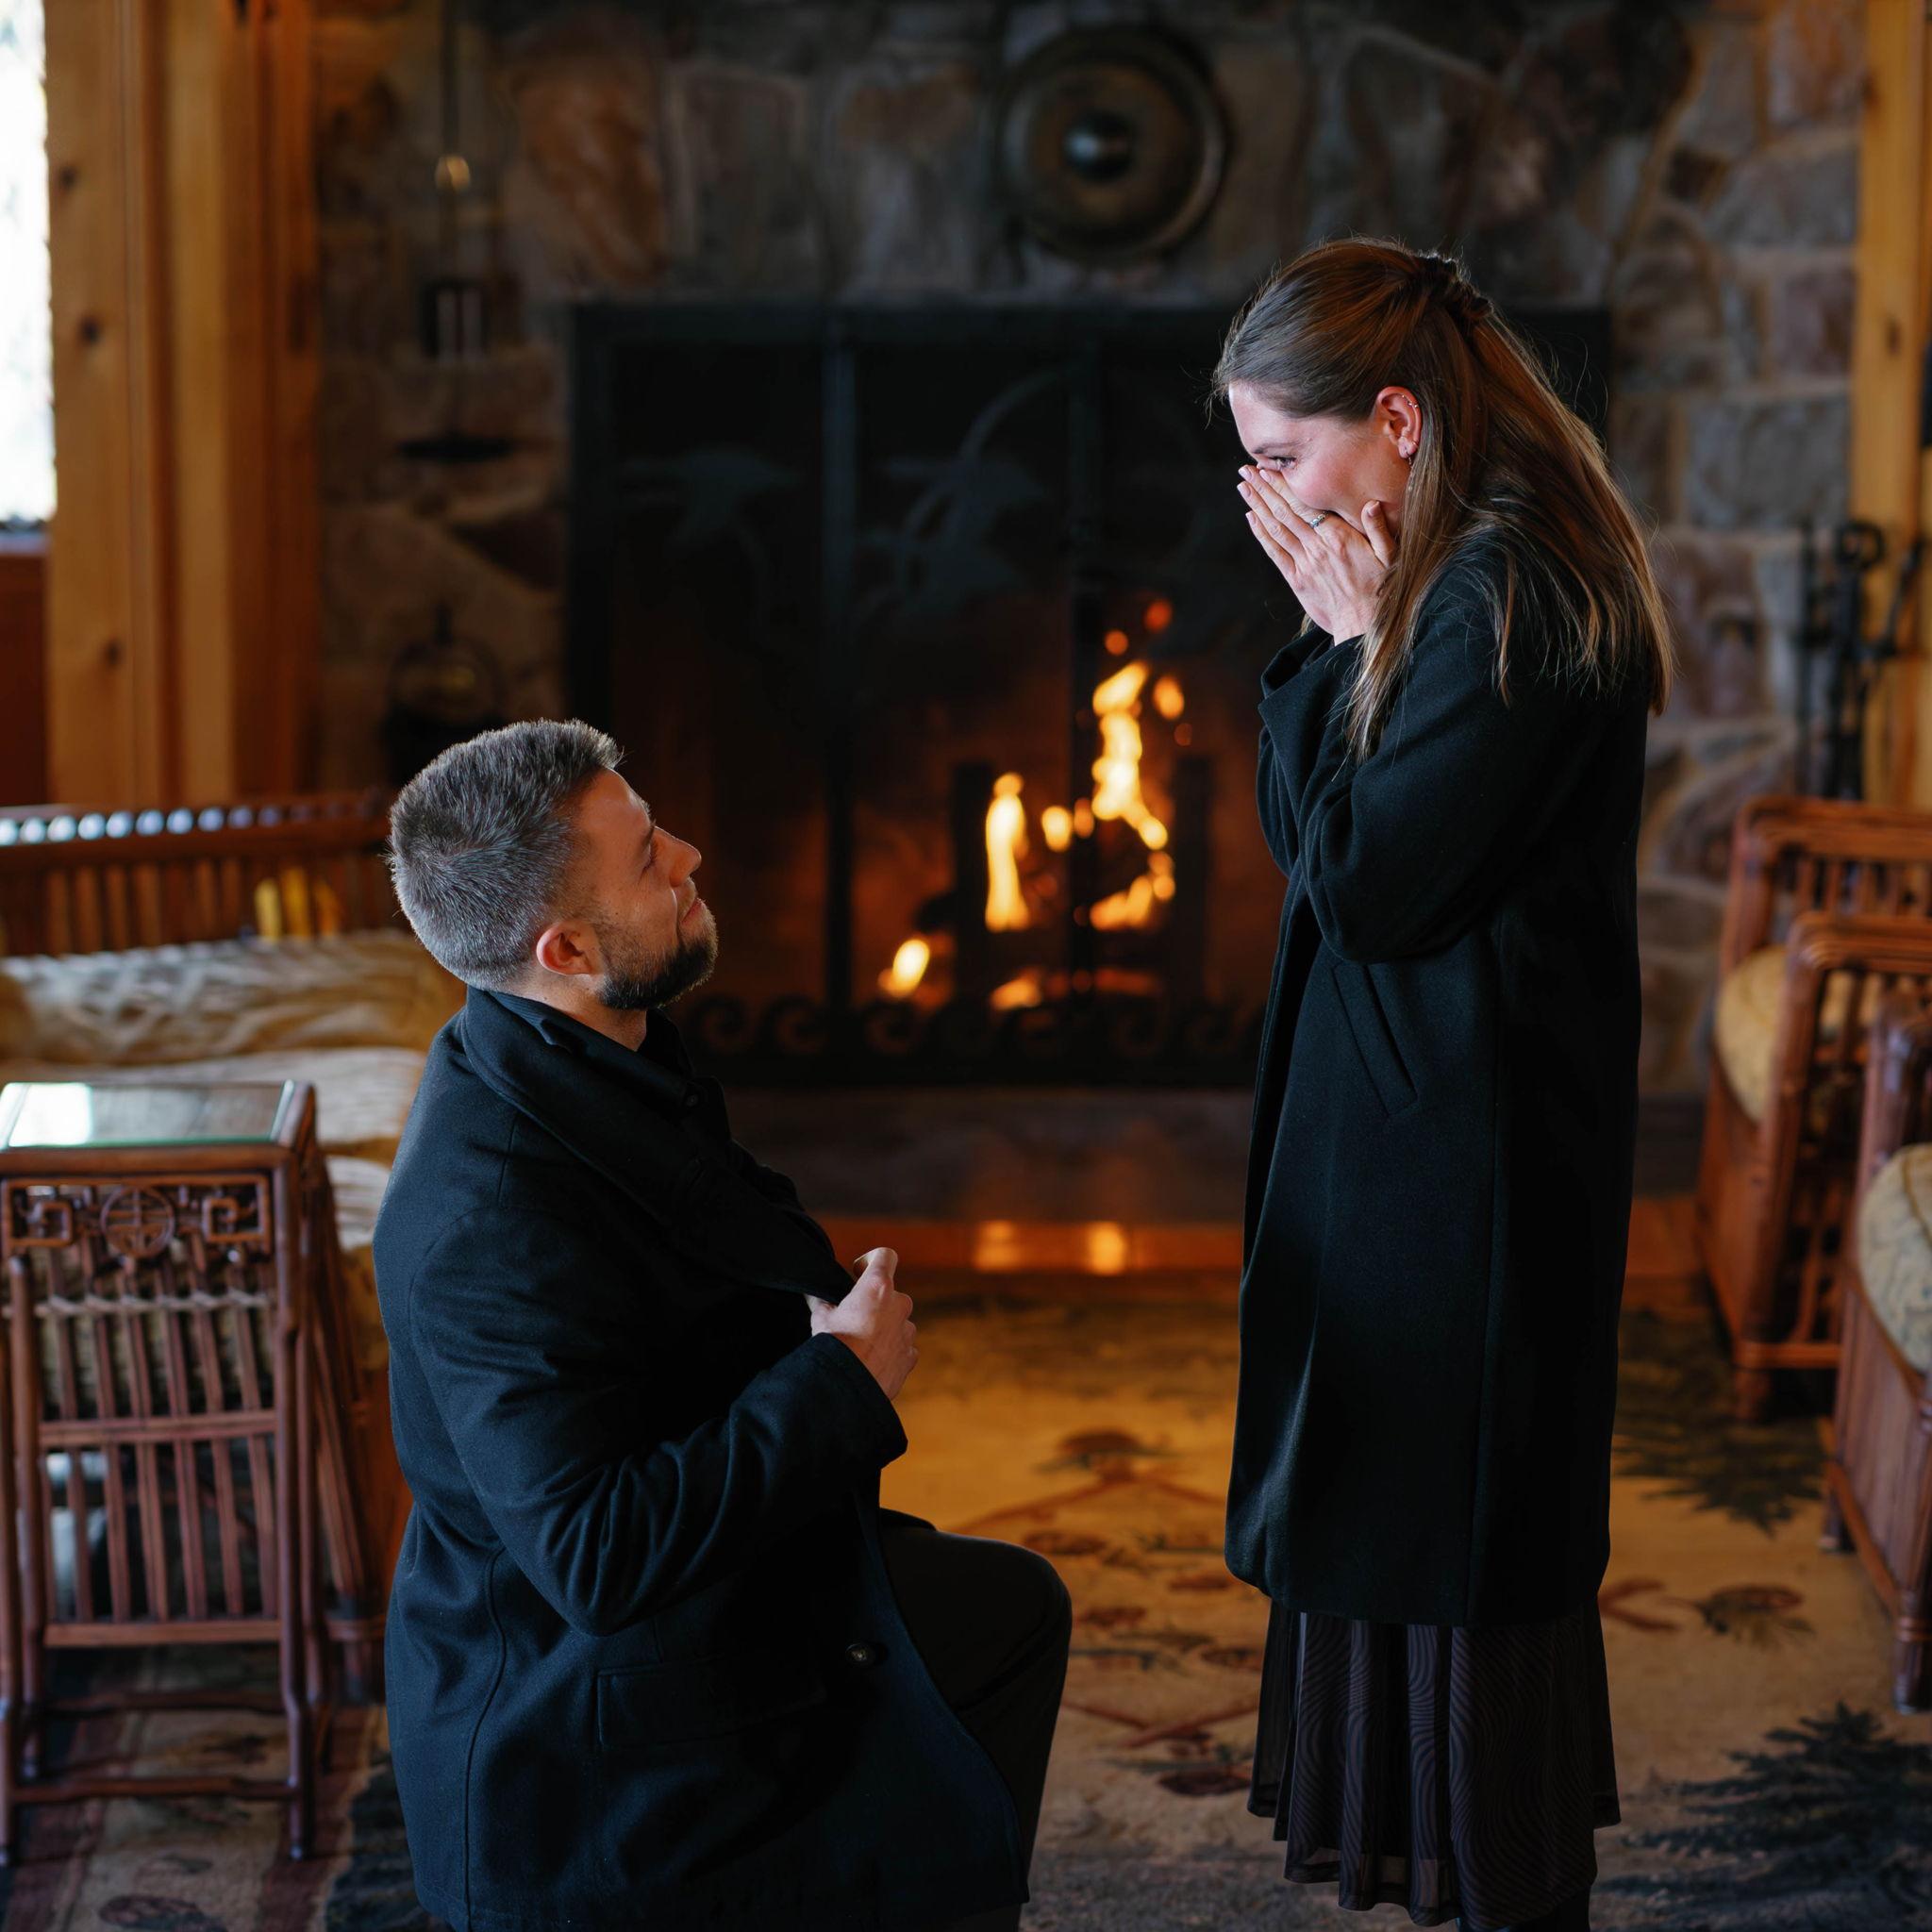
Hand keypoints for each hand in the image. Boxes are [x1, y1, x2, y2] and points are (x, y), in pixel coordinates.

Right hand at [807, 1247, 917, 1401]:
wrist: (849, 1386)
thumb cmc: (835, 1347)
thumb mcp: (820, 1317)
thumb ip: (821, 1300)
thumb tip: (813, 1294)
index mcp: (877, 1287)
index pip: (885, 1255)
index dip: (871, 1260)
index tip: (858, 1273)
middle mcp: (899, 1304)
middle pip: (891, 1293)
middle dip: (874, 1303)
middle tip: (853, 1318)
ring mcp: (907, 1330)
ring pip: (897, 1321)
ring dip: (883, 1327)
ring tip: (861, 1344)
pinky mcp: (910, 1354)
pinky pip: (902, 1345)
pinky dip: (889, 1349)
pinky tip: (871, 1360)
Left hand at [1238, 463, 1396, 641]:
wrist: (1363, 625)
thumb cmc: (1381, 588)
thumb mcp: (1390, 556)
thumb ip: (1379, 528)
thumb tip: (1372, 503)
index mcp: (1339, 537)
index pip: (1305, 504)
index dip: (1284, 484)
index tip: (1269, 467)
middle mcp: (1317, 548)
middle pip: (1284, 512)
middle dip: (1264, 488)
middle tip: (1246, 470)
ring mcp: (1304, 564)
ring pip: (1275, 529)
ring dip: (1257, 505)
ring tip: (1243, 486)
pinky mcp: (1296, 580)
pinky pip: (1274, 552)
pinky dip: (1261, 533)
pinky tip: (1251, 517)